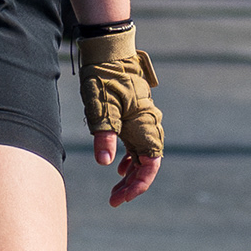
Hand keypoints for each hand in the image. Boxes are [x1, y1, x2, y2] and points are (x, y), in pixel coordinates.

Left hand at [74, 23, 163, 206]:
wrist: (108, 51)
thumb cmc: (103, 78)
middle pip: (147, 164)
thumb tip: (105, 164)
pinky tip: (118, 167)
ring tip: (115, 189)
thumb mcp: (100, 108)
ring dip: (130, 174)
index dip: (138, 185)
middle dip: (133, 184)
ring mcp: (142, 120)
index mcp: (144, 125)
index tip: (121, 198)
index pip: (150, 165)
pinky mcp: (134, 116)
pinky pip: (137, 144)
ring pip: (142, 155)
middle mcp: (148, 125)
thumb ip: (104, 136)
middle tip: (114, 200)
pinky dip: (129, 159)